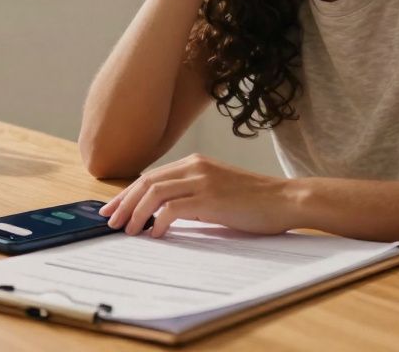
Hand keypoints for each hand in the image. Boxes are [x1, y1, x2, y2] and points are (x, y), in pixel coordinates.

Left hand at [98, 154, 294, 237]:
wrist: (286, 200)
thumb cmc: (255, 201)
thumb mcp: (217, 192)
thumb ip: (192, 197)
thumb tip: (164, 215)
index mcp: (196, 163)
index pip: (151, 176)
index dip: (128, 193)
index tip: (113, 209)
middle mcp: (196, 167)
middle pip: (146, 182)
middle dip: (124, 203)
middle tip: (111, 221)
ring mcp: (203, 181)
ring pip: (154, 193)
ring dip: (136, 213)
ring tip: (129, 231)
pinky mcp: (211, 199)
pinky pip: (173, 208)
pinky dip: (158, 222)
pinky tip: (155, 234)